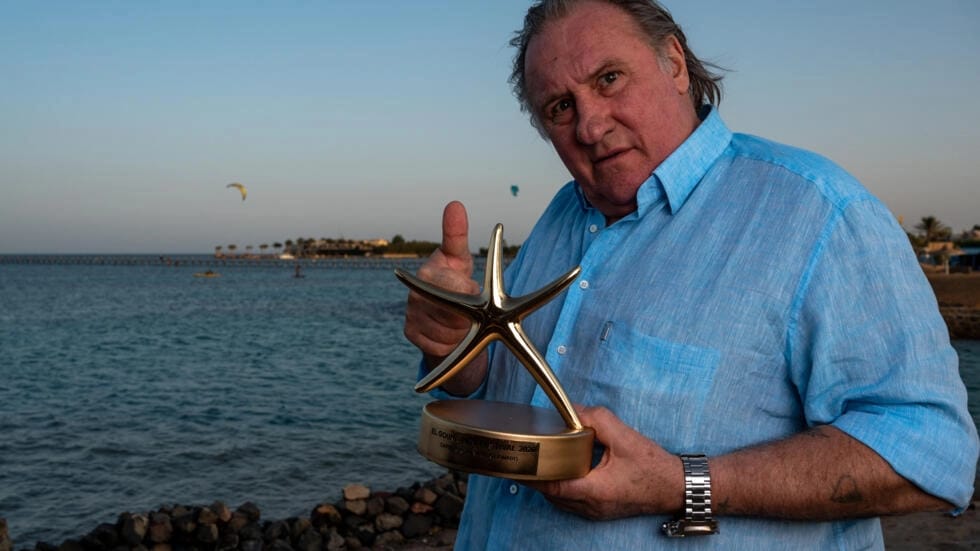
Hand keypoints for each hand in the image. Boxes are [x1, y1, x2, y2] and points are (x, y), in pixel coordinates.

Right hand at [403, 201, 486, 392]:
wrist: (441, 311)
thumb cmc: (454, 278)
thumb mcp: (459, 258)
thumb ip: (456, 234)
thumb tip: (455, 204)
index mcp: (428, 273)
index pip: (451, 284)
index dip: (466, 289)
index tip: (474, 290)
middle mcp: (414, 293)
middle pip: (452, 312)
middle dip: (466, 314)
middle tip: (474, 311)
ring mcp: (410, 315)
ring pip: (448, 332)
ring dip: (461, 329)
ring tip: (461, 319)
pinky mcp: (410, 334)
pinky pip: (439, 345)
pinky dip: (449, 341)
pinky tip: (449, 332)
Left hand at [525, 406, 684, 519]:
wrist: (675, 487)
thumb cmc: (652, 466)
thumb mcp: (623, 436)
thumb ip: (595, 419)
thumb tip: (572, 409)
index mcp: (595, 490)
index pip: (552, 485)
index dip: (533, 473)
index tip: (520, 460)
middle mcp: (591, 506)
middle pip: (552, 494)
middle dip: (539, 476)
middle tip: (529, 455)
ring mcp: (595, 513)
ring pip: (560, 501)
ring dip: (551, 483)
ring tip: (543, 461)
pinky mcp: (600, 512)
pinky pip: (572, 502)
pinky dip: (564, 488)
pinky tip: (565, 471)